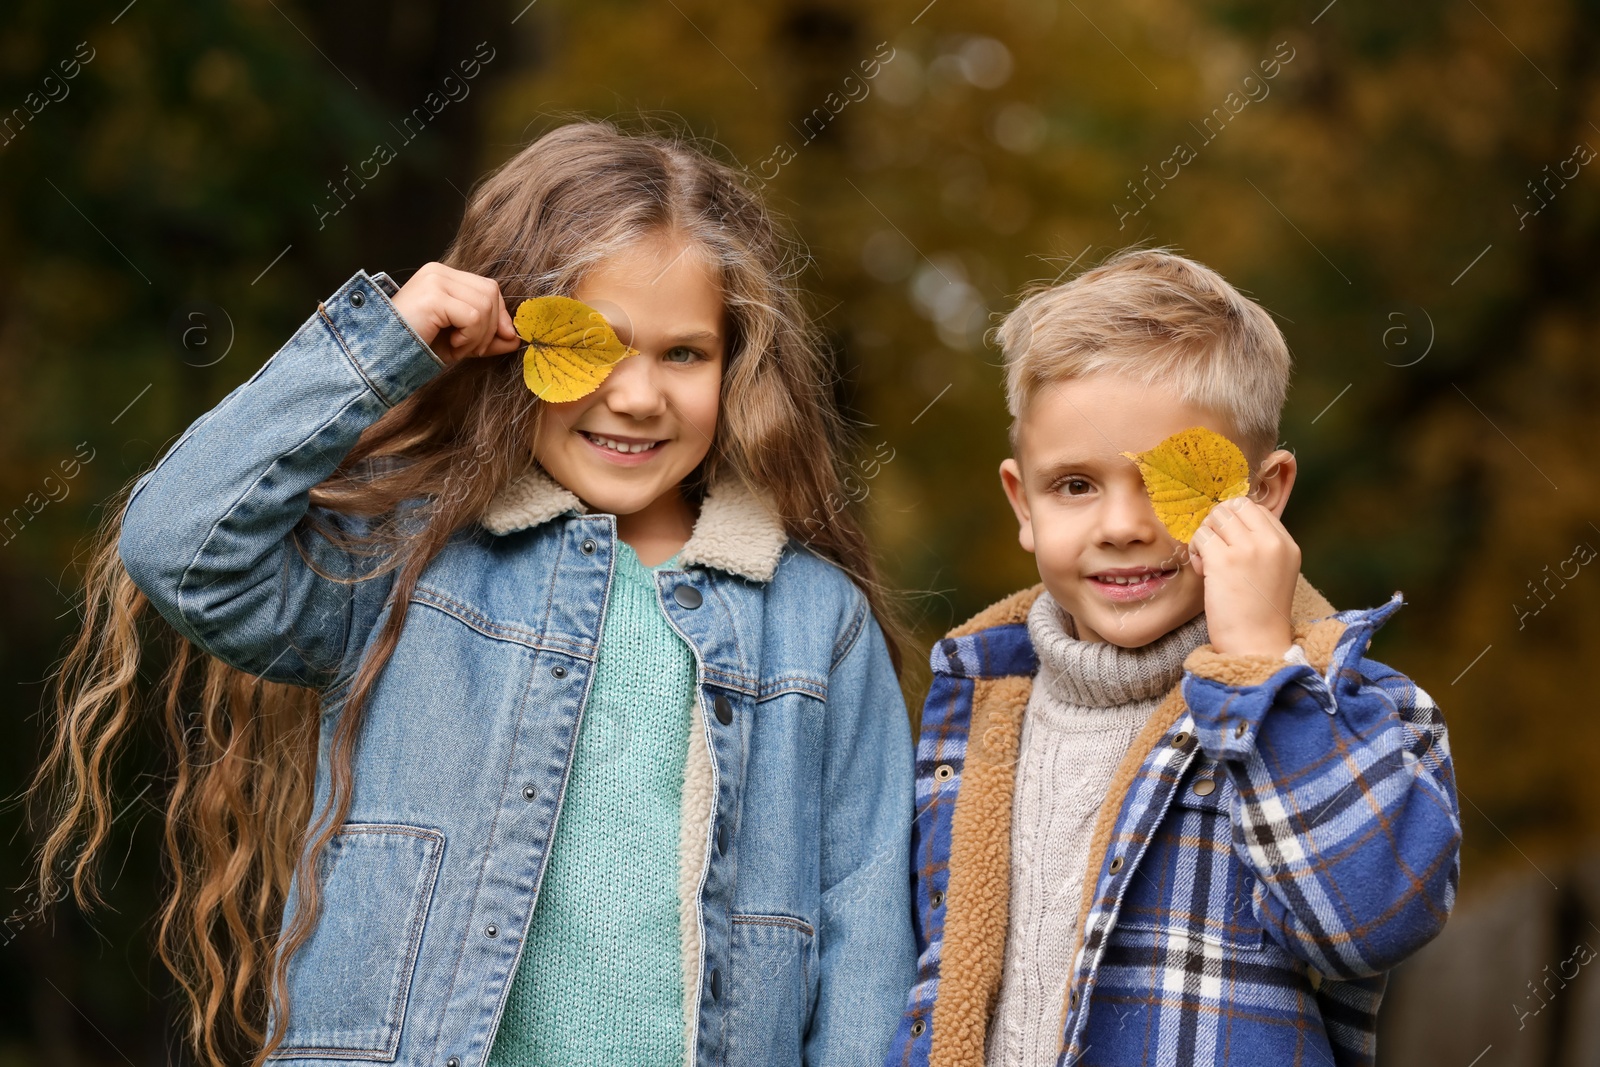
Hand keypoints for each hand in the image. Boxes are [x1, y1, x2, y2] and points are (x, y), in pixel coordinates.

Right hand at [389, 262, 520, 363]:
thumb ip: (489, 337)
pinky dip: (470, 338)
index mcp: (443, 276)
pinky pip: (474, 317)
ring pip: (485, 305)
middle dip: (491, 328)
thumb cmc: (417, 347)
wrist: (381, 356)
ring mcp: (435, 281)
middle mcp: (438, 272)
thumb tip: (518, 339)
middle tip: (471, 349)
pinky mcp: (433, 296)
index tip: (495, 340)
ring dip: (479, 336)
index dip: (499, 315)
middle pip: (491, 293)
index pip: (488, 287)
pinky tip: (452, 345)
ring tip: (458, 346)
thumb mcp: (461, 341)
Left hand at [1188, 496, 1300, 656]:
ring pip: (1214, 518)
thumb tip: (1226, 520)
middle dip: (1217, 524)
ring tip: (1209, 564)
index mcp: (1286, 543)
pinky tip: (1203, 573)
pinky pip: (1200, 537)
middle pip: (1233, 506)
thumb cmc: (1258, 614)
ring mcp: (1248, 549)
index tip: (1230, 545)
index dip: (1234, 522)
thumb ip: (1260, 545)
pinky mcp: (1224, 560)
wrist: (1256, 646)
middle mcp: (1271, 542)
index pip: (1254, 508)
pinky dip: (1195, 552)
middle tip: (1215, 551)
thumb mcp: (1274, 571)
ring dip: (1204, 537)